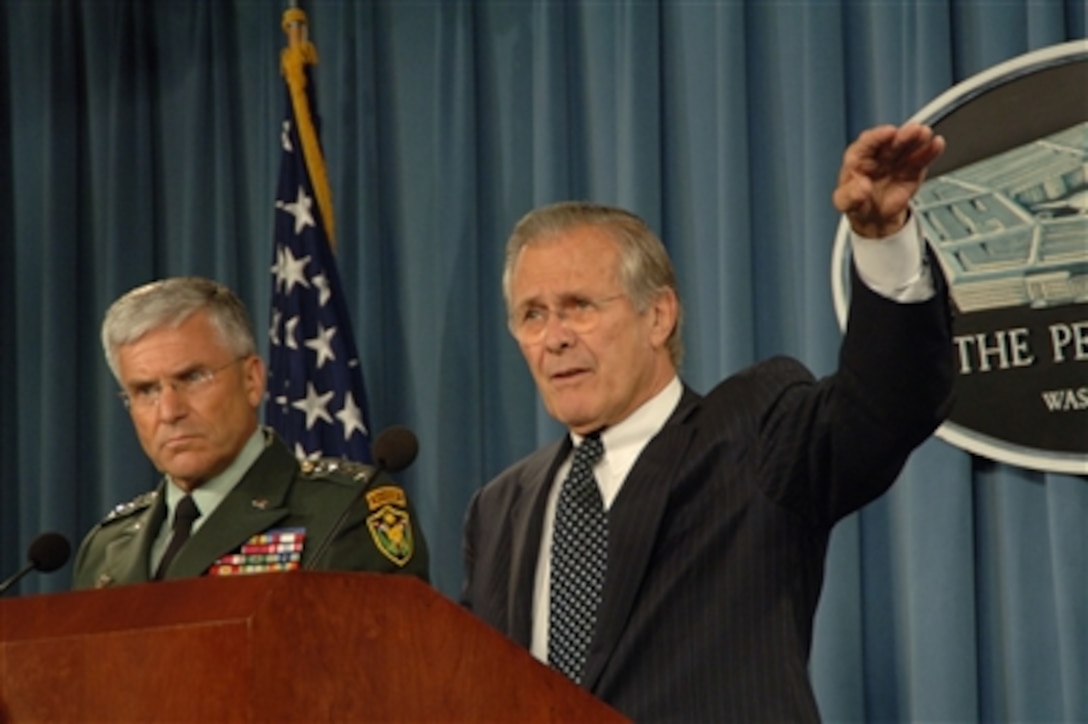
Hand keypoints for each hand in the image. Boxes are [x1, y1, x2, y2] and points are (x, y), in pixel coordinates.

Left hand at [832, 122, 945, 237]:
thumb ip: (850, 196)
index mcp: (858, 158)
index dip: (878, 136)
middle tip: (913, 130)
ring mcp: (896, 161)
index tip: (889, 133)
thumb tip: (862, 187)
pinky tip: (937, 144)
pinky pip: (921, 159)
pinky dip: (930, 151)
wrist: (874, 218)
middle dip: (902, 135)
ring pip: (907, 146)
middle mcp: (878, 155)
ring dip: (917, 139)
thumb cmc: (857, 204)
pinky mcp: (912, 169)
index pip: (867, 143)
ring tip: (925, 134)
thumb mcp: (845, 203)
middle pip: (891, 142)